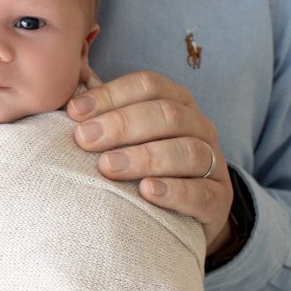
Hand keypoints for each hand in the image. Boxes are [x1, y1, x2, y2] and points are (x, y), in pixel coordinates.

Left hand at [68, 69, 233, 253]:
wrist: (184, 215)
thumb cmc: (143, 165)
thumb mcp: (126, 135)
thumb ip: (102, 109)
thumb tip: (72, 76)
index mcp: (177, 101)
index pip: (148, 85)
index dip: (111, 94)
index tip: (74, 112)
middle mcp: (199, 126)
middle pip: (167, 114)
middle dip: (122, 125)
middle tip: (84, 140)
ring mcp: (214, 163)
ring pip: (187, 151)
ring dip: (144, 157)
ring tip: (107, 167)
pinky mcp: (218, 199)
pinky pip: (201, 192)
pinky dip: (173, 191)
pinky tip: (147, 192)